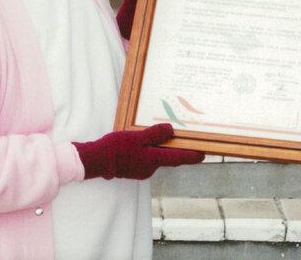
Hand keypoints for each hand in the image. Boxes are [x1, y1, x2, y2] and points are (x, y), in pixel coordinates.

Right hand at [73, 123, 203, 179]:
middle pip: (169, 158)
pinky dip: (151, 150)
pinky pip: (147, 158)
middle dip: (180, 151)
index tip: (204, 154)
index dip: (192, 156)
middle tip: (190, 144)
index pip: (178, 157)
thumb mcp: (137, 137)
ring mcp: (142, 169)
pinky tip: (148, 142)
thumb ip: (155, 135)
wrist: (96, 161)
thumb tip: (171, 131)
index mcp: (153, 160)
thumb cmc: (116, 148)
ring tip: (169, 138)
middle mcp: (150, 167)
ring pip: (158, 157)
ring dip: (164, 149)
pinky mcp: (134, 167)